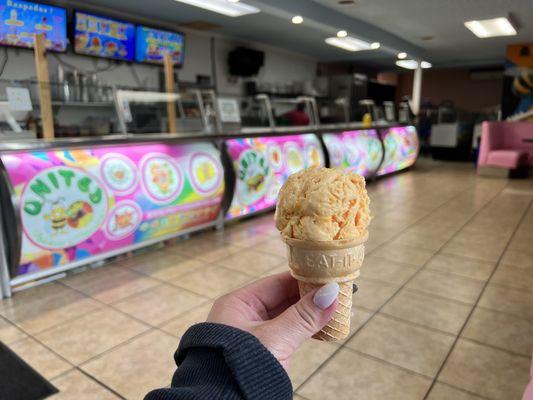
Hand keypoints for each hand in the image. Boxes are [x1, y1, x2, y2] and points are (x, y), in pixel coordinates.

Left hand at [206, 272, 338, 370]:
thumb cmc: (241, 368)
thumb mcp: (276, 339)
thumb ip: (304, 316)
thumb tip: (331, 292)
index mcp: (238, 303)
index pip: (277, 283)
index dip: (304, 279)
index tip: (329, 277)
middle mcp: (244, 315)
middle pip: (284, 298)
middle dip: (311, 297)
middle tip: (340, 293)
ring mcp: (254, 333)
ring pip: (288, 316)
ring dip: (312, 314)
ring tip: (338, 310)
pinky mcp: (263, 350)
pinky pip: (288, 332)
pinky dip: (306, 330)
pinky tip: (325, 328)